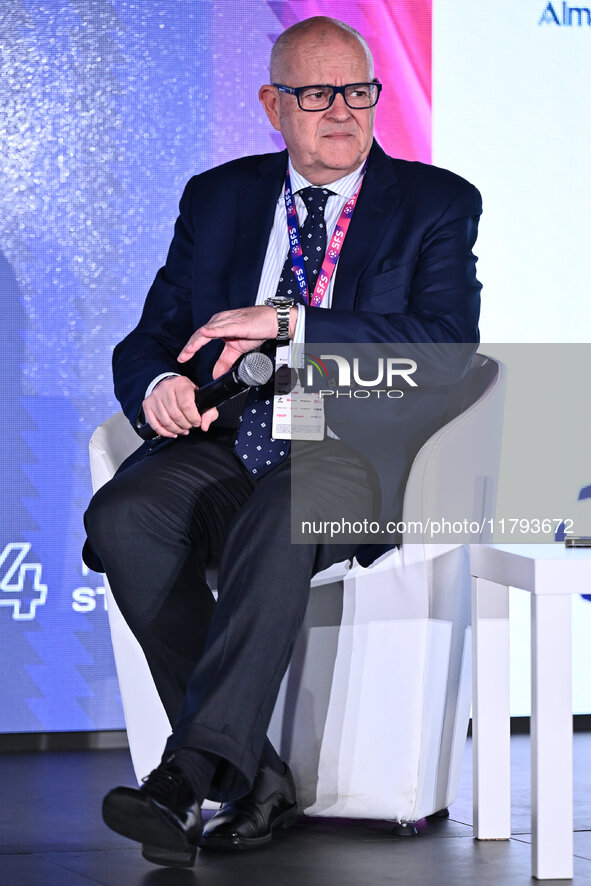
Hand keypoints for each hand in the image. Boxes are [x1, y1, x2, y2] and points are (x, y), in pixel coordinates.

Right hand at [142, 376, 218, 436]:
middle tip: (189, 426)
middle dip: (185, 425)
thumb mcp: (201, 399)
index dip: (193, 418)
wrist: (170, 385)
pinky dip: (164, 432)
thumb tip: (204, 426)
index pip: (186, 406)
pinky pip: (154, 424)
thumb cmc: (186, 394)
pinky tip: (172, 432)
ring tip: (182, 429)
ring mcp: (155, 396)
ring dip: (176, 429)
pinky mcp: (147, 404)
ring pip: (165, 421)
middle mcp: (166, 388)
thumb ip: (209, 413)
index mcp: (181, 384)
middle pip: (176, 415)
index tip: (196, 422)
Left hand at [177, 305, 296, 376]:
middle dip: (189, 347)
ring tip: (188, 351)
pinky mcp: (236, 323)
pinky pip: (222, 327)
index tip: (183, 358)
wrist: (272, 322)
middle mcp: (220, 321)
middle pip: (200, 334)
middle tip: (182, 357)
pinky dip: (212, 331)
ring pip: (207, 331)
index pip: (200, 337)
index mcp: (218, 326)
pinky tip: (204, 334)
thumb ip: (224, 361)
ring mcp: (227, 321)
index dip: (190, 348)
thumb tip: (215, 374)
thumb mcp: (236, 349)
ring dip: (196, 341)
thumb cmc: (256, 330)